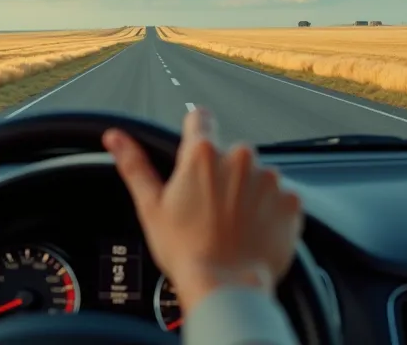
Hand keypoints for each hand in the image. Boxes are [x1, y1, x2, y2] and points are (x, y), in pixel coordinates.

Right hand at [103, 107, 302, 312]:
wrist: (226, 287)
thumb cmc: (185, 250)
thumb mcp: (151, 207)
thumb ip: (134, 165)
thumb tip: (114, 136)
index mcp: (203, 154)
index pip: (200, 118)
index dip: (195, 133)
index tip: (194, 154)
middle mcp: (240, 157)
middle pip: (230, 153)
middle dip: (222, 174)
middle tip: (210, 208)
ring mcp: (270, 179)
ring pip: (257, 175)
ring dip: (248, 192)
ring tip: (233, 224)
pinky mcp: (291, 201)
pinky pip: (280, 197)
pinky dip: (270, 210)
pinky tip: (253, 231)